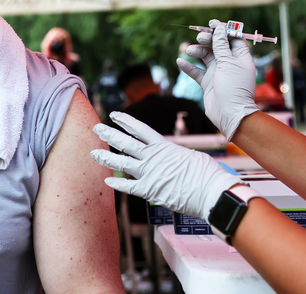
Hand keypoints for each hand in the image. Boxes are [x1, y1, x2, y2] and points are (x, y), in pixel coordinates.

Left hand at [90, 112, 243, 219]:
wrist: (211, 191)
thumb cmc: (207, 174)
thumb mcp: (190, 157)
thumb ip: (175, 156)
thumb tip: (173, 159)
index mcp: (164, 146)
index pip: (140, 129)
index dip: (125, 121)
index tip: (113, 115)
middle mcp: (153, 157)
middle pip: (125, 143)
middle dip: (109, 134)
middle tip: (96, 128)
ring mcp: (149, 173)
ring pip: (122, 163)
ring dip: (106, 157)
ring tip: (93, 153)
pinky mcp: (150, 191)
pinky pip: (128, 187)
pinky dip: (117, 184)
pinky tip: (107, 181)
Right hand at [177, 19, 259, 141]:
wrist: (229, 114)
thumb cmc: (233, 88)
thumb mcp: (228, 63)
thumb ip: (221, 45)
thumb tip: (219, 29)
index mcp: (241, 58)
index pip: (233, 39)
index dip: (224, 31)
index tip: (212, 24)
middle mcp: (230, 64)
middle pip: (218, 46)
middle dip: (209, 39)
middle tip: (199, 37)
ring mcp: (218, 73)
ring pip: (206, 57)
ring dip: (197, 51)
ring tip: (189, 50)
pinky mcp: (208, 83)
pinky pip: (197, 71)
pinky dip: (189, 66)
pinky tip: (180, 61)